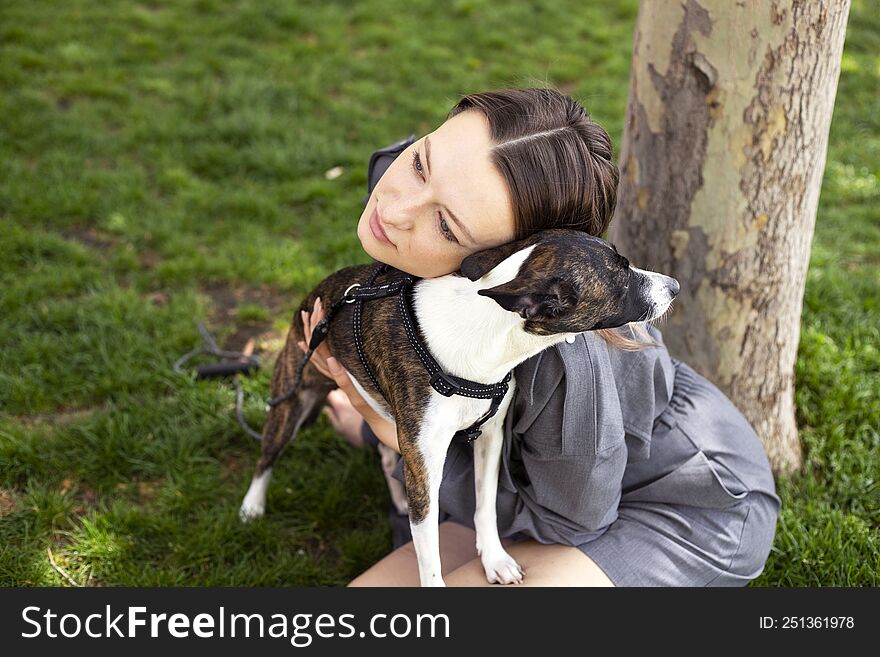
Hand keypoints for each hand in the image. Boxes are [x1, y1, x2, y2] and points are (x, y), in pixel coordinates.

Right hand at [299, 298, 399, 452]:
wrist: (385, 426)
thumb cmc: (378, 402)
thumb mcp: (365, 379)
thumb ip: (355, 368)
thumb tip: (352, 350)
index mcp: (341, 373)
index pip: (321, 350)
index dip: (313, 333)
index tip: (308, 315)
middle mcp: (340, 379)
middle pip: (320, 353)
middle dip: (313, 330)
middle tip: (309, 310)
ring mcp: (348, 389)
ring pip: (327, 365)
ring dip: (319, 345)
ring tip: (314, 323)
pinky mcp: (358, 399)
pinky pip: (346, 384)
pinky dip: (338, 373)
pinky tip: (332, 359)